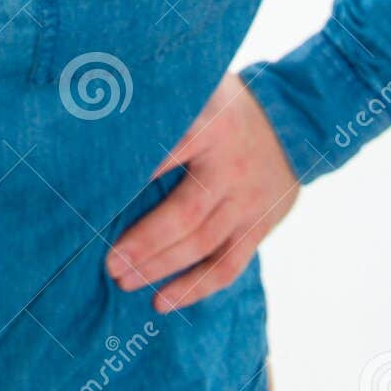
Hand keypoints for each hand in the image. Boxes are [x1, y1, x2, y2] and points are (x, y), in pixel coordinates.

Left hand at [106, 73, 299, 312]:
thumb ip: (160, 103)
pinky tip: (163, 301)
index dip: (131, 182)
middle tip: (108, 262)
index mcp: (209, 126)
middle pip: (183, 214)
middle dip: (143, 243)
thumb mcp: (198, 88)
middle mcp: (230, 167)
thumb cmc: (225, 104)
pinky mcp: (260, 226)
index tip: (95, 204)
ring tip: (123, 281)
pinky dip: (196, 288)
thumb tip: (100, 107)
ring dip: (161, 268)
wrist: (294, 118)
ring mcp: (248, 200)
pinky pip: (228, 265)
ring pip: (202, 245)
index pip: (164, 158)